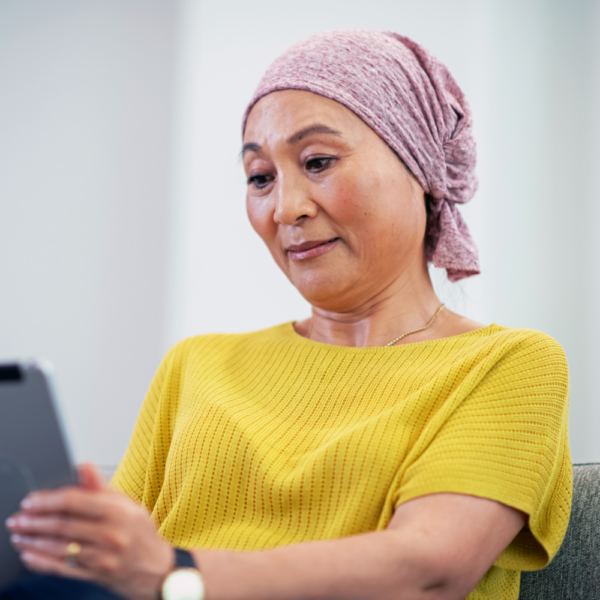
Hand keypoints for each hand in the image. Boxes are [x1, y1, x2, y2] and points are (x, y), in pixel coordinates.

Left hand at [5, 464, 173, 599]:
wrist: (156, 568)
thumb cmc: (140, 532)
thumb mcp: (128, 504)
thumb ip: (101, 487)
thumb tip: (84, 466)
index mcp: (119, 511)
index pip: (75, 501)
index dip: (48, 500)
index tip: (31, 500)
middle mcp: (111, 534)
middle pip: (63, 525)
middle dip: (34, 522)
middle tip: (17, 519)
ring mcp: (103, 557)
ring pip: (59, 548)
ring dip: (33, 542)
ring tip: (18, 535)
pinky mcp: (95, 575)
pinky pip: (62, 569)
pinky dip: (41, 562)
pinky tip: (29, 555)